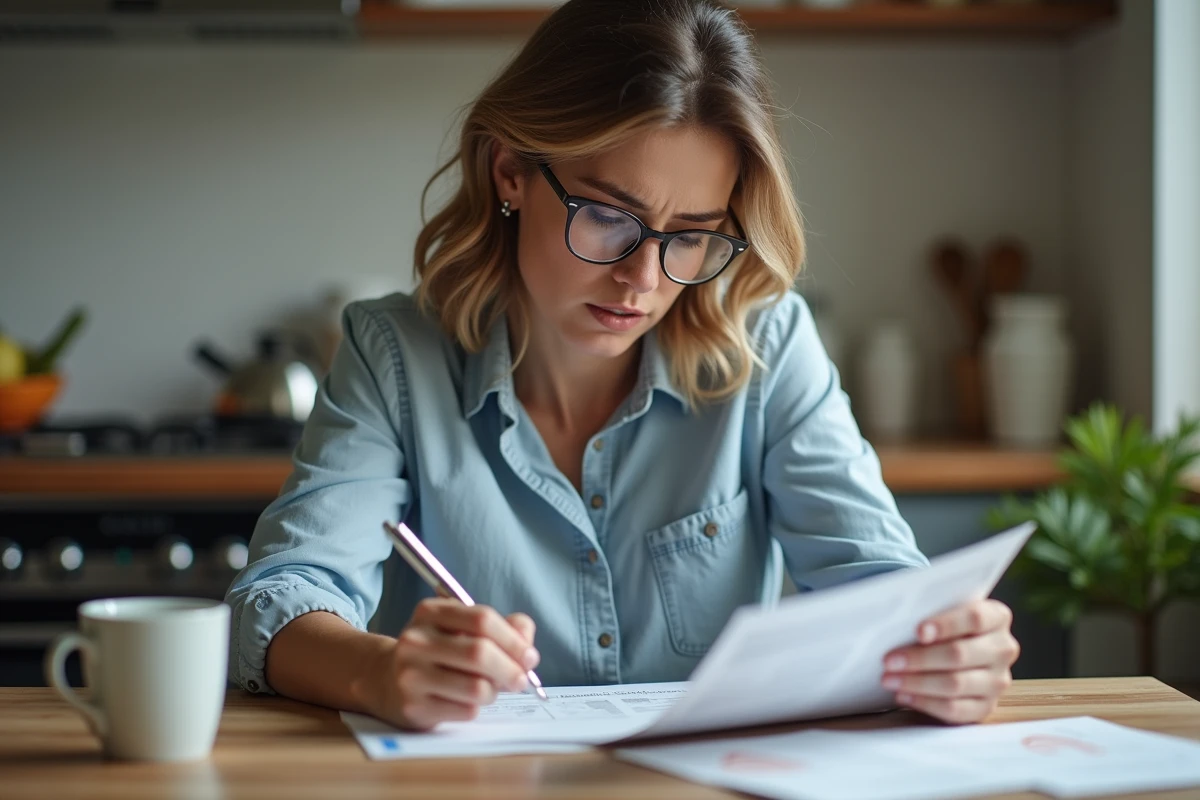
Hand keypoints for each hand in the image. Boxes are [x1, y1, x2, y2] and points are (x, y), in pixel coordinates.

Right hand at [369, 598, 539, 730]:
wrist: (384, 680)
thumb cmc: (437, 652)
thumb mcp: (462, 628)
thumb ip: (501, 627)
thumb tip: (527, 642)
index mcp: (430, 612)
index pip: (482, 619)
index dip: (513, 640)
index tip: (530, 656)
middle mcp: (416, 640)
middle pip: (480, 653)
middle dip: (511, 669)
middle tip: (522, 680)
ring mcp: (411, 675)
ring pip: (477, 687)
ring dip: (494, 691)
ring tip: (489, 689)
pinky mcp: (413, 707)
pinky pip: (466, 711)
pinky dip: (477, 707)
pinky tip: (466, 701)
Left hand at [881, 599, 1019, 723]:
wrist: (954, 652)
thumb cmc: (942, 627)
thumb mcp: (942, 612)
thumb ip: (930, 611)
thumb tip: (897, 618)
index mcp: (997, 617)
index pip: (975, 618)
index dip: (946, 625)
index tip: (918, 632)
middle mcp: (1003, 648)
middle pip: (960, 654)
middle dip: (920, 658)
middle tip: (889, 661)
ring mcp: (998, 681)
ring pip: (956, 684)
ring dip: (917, 683)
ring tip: (889, 679)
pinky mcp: (987, 707)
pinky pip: (955, 709)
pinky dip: (925, 703)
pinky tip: (903, 695)